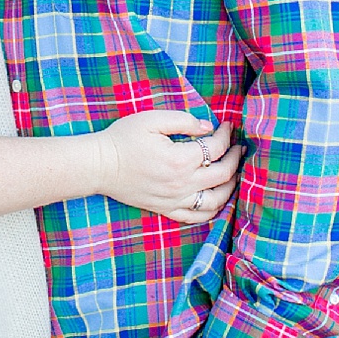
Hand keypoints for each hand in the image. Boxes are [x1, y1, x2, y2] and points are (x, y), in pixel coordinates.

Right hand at [93, 111, 242, 223]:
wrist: (99, 166)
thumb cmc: (123, 139)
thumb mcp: (151, 120)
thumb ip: (182, 120)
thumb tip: (207, 127)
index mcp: (180, 159)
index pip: (215, 148)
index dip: (226, 135)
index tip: (227, 125)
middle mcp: (182, 184)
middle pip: (222, 174)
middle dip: (235, 158)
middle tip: (238, 147)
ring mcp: (175, 200)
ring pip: (216, 200)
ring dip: (231, 187)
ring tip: (234, 174)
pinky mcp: (166, 210)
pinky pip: (197, 217)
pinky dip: (213, 211)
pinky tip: (218, 200)